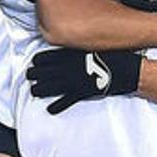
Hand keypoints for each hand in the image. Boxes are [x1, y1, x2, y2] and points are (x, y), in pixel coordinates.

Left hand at [27, 48, 141, 114]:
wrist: (127, 70)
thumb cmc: (112, 56)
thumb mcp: (92, 47)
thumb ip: (78, 50)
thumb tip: (68, 50)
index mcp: (70, 55)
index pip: (45, 58)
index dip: (37, 61)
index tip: (34, 63)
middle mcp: (68, 68)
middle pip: (43, 72)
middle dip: (34, 75)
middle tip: (29, 76)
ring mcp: (73, 81)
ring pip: (49, 87)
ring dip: (39, 89)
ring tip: (34, 90)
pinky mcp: (81, 93)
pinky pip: (65, 101)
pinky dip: (56, 106)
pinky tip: (50, 109)